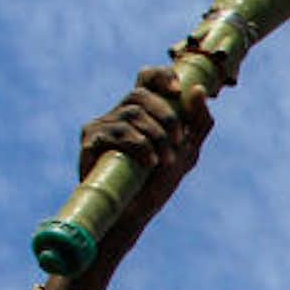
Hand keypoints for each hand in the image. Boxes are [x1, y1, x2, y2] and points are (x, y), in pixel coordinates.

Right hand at [80, 65, 215, 242]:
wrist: (134, 213)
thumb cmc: (158, 182)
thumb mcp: (187, 152)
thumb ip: (198, 122)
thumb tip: (198, 90)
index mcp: (144, 111)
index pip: (147, 77)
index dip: (162, 76)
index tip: (177, 92)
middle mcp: (121, 112)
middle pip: (141, 94)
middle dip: (167, 118)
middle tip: (179, 143)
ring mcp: (104, 124)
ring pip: (133, 112)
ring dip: (157, 137)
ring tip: (164, 161)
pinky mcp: (90, 139)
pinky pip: (117, 131)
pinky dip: (139, 146)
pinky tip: (148, 163)